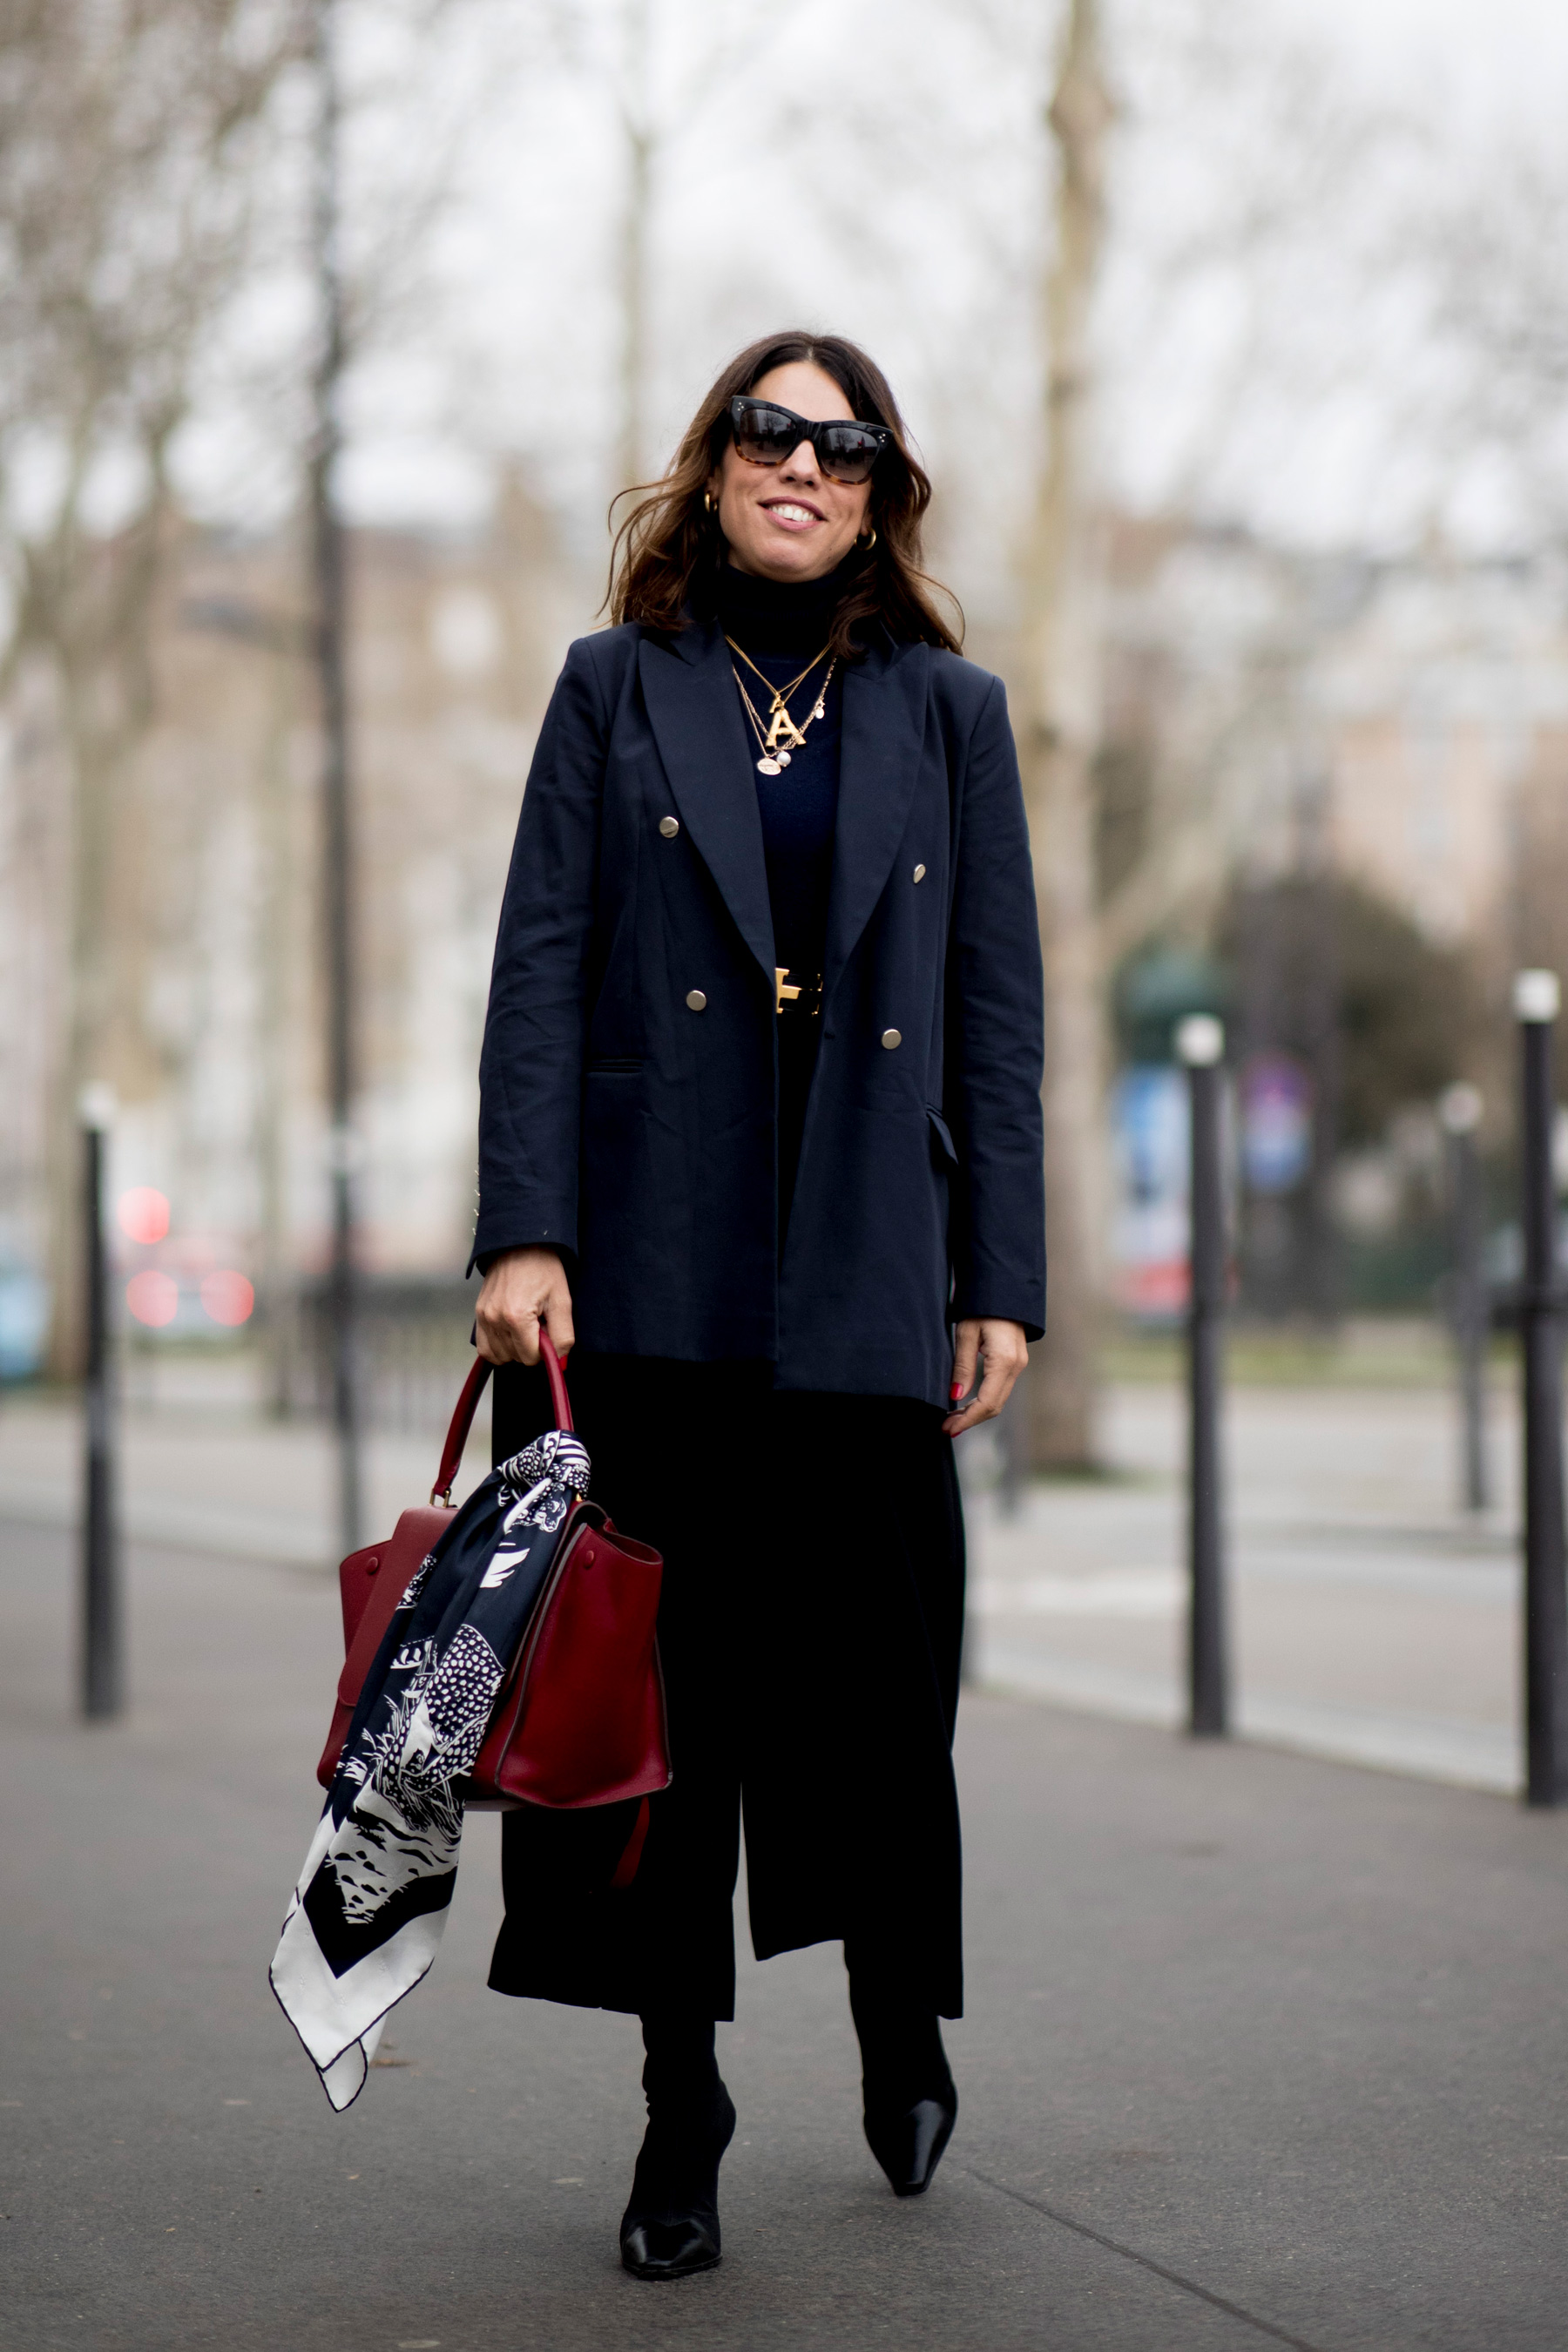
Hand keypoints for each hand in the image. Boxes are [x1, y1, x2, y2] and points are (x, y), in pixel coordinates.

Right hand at [474, 1246, 575, 1366]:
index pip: (530, 1358)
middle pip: (515, 1358)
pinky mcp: (478, 1314)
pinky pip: (484, 1348)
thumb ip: (563, 1336)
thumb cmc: (544, 1269)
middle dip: (530, 1347)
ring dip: (514, 1348)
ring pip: (499, 1356)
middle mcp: (495, 1319)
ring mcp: (483, 1317)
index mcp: (517, 1317)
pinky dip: (498, 1348)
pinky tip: (511, 1334)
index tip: (548, 1328)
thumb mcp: (562, 1301)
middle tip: (538, 1322)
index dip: (544, 1349)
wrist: (520, 1244)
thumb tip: (559, 1362)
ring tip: (525, 1325)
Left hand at [943, 1317, 1027, 1436]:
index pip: (987, 1402)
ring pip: (998, 1400)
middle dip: (970, 1420)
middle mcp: (1016, 1366)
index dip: (967, 1419)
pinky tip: (966, 1404)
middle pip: (994, 1406)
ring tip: (952, 1419)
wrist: (1003, 1286)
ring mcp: (1018, 1365)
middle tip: (946, 1428)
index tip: (948, 1429)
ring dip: (976, 1412)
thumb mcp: (966, 1334)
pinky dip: (983, 1401)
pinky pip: (1000, 1389)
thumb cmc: (981, 1306)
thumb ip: (962, 1367)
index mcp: (1004, 1360)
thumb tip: (955, 1397)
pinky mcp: (1015, 1362)